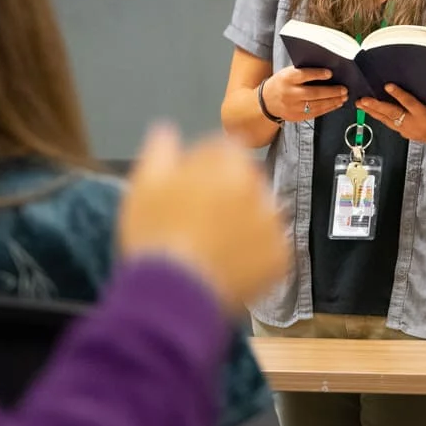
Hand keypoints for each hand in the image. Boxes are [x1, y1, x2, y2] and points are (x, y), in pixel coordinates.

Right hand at [119, 122, 289, 313]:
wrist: (174, 297)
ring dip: (244, 221)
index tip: (190, 183)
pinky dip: (255, 254)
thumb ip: (161, 150)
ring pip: (260, 214)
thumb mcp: (144, 185)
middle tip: (201, 218)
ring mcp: (274, 226)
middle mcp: (260, 190)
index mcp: (229, 167)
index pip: (226, 149)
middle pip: (247, 181)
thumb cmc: (155, 236)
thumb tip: (168, 129)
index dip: (206, 164)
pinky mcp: (281, 259)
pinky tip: (230, 265)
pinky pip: (270, 248)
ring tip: (216, 246)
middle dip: (229, 191)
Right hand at [263, 66, 346, 121]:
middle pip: (313, 93)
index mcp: (287, 79)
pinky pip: (316, 113)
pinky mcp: (297, 116)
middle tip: (344, 89)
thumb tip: (326, 71)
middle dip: (331, 92)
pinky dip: (328, 108)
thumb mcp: (287, 73)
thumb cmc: (281, 83)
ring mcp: (293, 107)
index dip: (318, 74)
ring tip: (344, 97)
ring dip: (333, 101)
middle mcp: (290, 93)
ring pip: (317, 105)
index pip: (304, 75)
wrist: (266, 102)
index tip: (330, 73)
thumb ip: (303, 72)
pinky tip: (336, 104)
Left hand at [356, 84, 425, 143]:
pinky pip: (390, 125)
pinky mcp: (405, 134)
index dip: (398, 94)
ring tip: (361, 104)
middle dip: (376, 106)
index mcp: (425, 114)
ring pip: (387, 120)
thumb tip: (410, 80)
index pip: (409, 103)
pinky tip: (371, 112)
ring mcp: (408, 130)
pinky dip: (379, 117)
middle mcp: (414, 123)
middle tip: (364, 100)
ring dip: (373, 112)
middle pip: (393, 114)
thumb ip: (424, 94)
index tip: (387, 85)